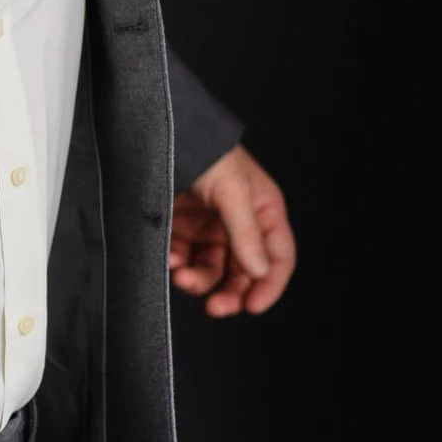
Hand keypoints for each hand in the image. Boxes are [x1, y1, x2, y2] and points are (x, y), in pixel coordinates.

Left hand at [169, 144, 295, 316]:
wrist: (163, 133)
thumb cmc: (207, 153)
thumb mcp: (232, 191)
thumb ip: (246, 232)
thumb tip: (259, 271)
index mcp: (263, 212)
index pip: (278, 257)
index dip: (270, 285)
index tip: (253, 306)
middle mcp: (238, 223)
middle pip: (243, 270)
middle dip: (230, 291)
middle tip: (215, 308)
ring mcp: (208, 225)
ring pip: (211, 267)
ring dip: (199, 280)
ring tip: (183, 277)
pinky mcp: (179, 225)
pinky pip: (183, 255)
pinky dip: (177, 263)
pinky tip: (169, 260)